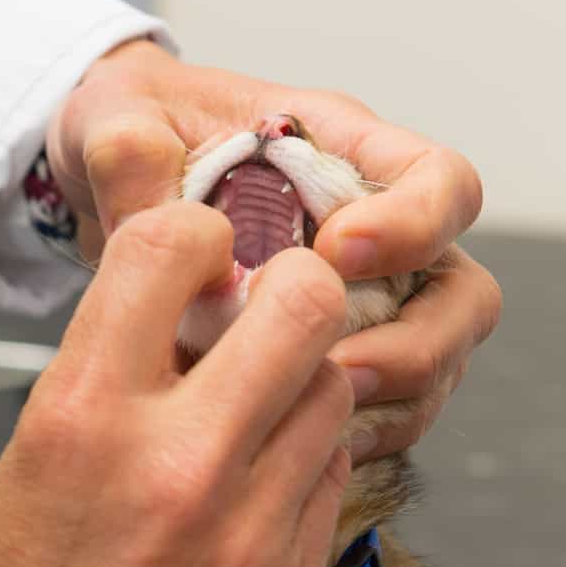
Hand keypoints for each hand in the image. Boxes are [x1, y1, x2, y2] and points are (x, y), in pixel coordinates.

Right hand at [0, 203, 355, 566]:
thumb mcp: (13, 480)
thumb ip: (97, 390)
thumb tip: (171, 329)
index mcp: (78, 422)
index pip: (169, 248)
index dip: (188, 228)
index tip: (191, 248)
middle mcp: (174, 466)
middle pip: (303, 305)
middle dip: (289, 285)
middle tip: (260, 304)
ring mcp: (246, 536)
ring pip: (334, 390)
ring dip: (301, 377)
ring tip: (253, 402)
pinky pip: (332, 479)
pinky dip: (306, 458)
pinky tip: (260, 477)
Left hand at [46, 40, 501, 460]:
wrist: (104, 184)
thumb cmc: (132, 131)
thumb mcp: (114, 120)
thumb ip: (128, 149)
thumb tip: (148, 188)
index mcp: (340, 150)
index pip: (437, 181)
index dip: (414, 222)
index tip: (337, 253)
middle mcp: (372, 226)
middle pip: (460, 291)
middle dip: (419, 339)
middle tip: (337, 364)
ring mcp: (364, 297)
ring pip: (436, 358)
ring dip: (393, 396)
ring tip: (317, 419)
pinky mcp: (333, 355)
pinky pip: (385, 407)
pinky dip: (358, 432)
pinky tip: (298, 446)